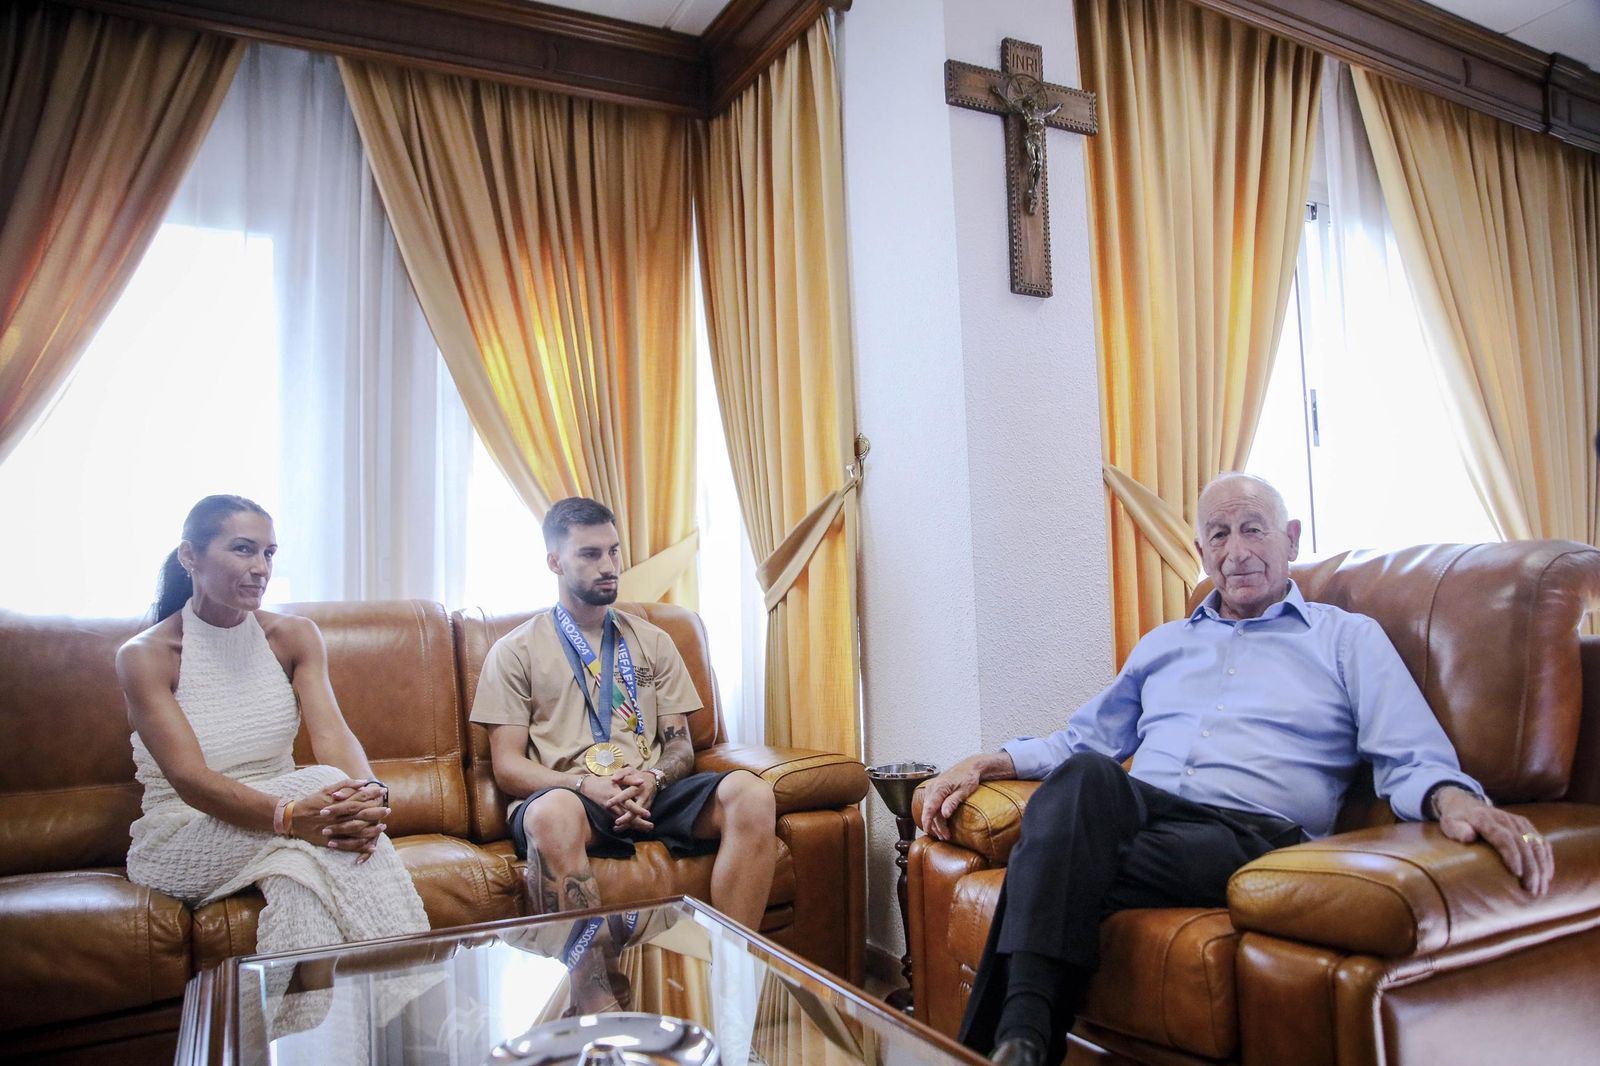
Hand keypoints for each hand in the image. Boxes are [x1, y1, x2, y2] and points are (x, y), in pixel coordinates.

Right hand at [291, 779, 390, 862]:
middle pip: (360, 815)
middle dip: (376, 812)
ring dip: (371, 829)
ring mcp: (334, 830)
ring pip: (357, 831)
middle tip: (388, 810)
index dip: (372, 795)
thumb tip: (363, 782)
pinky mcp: (331, 841)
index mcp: (337, 803)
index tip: (383, 792)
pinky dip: (361, 847)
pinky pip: (348, 846)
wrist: (293, 818)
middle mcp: (337, 817)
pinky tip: (372, 847)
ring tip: (383, 827)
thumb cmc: (311, 802)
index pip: (359, 798)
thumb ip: (345, 785)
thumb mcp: (326, 789)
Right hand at [583, 771, 655, 832]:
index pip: (629, 805)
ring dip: (635, 826)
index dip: (638, 810)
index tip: (648, 815)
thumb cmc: (603, 782)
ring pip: (623, 822)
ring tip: (647, 828)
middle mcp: (613, 805)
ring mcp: (609, 811)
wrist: (586, 788)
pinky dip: (627, 825)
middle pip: (627, 817)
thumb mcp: (617, 778)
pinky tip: (635, 827)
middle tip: (651, 827)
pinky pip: (618, 822)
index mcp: (616, 795)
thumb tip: (642, 781)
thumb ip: (630, 779)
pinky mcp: (607, 814)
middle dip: (639, 823)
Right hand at [919, 753, 1010, 840]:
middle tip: (945, 837)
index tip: (928, 831)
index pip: (929, 808)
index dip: (927, 821)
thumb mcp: (964, 791)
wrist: (969, 767)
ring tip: (944, 834)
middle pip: (929, 811)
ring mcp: (931, 788)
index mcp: (939, 788)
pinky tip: (940, 823)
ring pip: (929, 809)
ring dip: (935, 822)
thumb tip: (944, 814)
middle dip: (935, 825)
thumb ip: (952, 802)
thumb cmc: (968, 778)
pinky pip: (931, 805)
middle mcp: (932, 788)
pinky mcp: (934, 790)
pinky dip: (935, 815)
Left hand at [1435, 787, 1552, 895]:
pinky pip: (1541, 842)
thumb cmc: (1456, 820)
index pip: (1504, 837)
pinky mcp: (1526, 825)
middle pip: (1524, 843)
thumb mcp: (1449, 823)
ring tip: (1540, 889)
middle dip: (1531, 868)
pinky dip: (1547, 859)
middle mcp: (1505, 819)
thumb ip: (1457, 830)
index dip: (1512, 855)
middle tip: (1532, 890)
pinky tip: (1546, 876)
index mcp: (1485, 819)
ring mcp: (1518, 822)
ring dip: (1541, 867)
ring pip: (1536, 844)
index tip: (1517, 874)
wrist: (1466, 804)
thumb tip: (1469, 837)